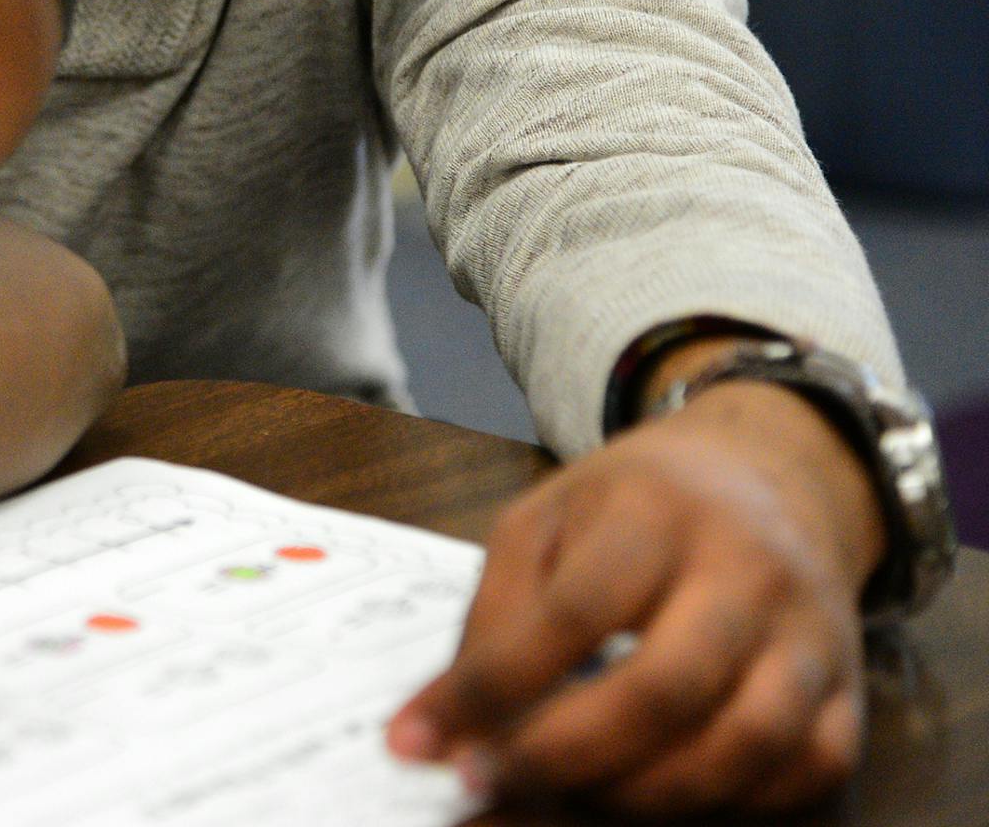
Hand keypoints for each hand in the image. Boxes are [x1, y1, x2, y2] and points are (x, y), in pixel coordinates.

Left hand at [388, 379, 886, 814]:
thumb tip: (442, 720)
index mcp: (656, 512)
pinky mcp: (848, 689)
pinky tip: (658, 794)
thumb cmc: (635, 505)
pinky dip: (727, 802)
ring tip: (566, 795)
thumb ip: (494, 612)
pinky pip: (803, 770)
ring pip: (743, 745)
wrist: (770, 475)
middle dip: (562, 755)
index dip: (492, 687)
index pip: (572, 613)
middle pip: (663, 690)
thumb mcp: (544, 519)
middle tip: (486, 784)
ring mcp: (808, 634)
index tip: (420, 742)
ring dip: (642, 793)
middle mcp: (746, 571)